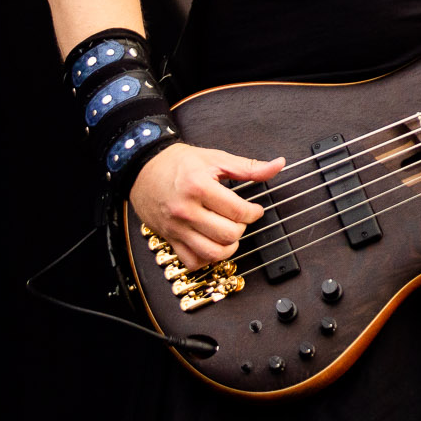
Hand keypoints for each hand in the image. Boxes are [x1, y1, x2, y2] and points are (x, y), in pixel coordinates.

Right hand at [129, 143, 285, 270]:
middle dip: (242, 228)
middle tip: (240, 219)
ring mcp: (176, 228)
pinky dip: (207, 259)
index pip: (238, 212)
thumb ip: (249, 167)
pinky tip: (212, 244)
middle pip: (227, 235)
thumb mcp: (216, 158)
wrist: (143, 168)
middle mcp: (186, 210)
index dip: (254, 213)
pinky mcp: (169, 239)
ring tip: (230, 233)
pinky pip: (192, 262)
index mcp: (199, 187)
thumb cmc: (179, 163)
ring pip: (211, 254)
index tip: (254, 209)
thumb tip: (278, 165)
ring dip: (228, 247)